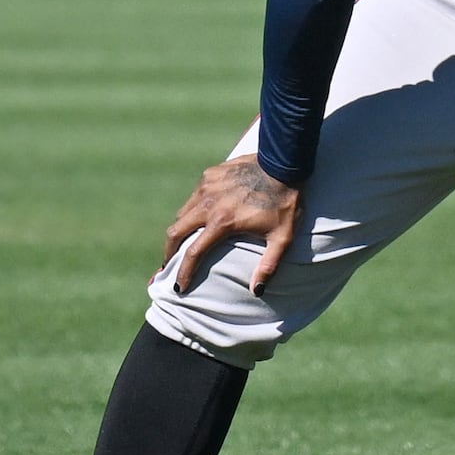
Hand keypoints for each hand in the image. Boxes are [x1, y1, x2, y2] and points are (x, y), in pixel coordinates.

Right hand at [162, 156, 302, 295]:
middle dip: (169, 253)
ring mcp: (206, 187)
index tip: (178, 287)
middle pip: (175, 232)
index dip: (183, 273)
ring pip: (182, 214)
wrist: (284, 163)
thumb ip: (268, 266)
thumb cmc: (286, 203)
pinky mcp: (209, 175)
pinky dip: (192, 211)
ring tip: (181, 245)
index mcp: (223, 222)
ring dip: (179, 231)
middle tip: (168, 266)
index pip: (193, 253)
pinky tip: (199, 218)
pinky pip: (194, 197)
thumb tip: (256, 291)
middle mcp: (208, 204)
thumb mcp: (282, 238)